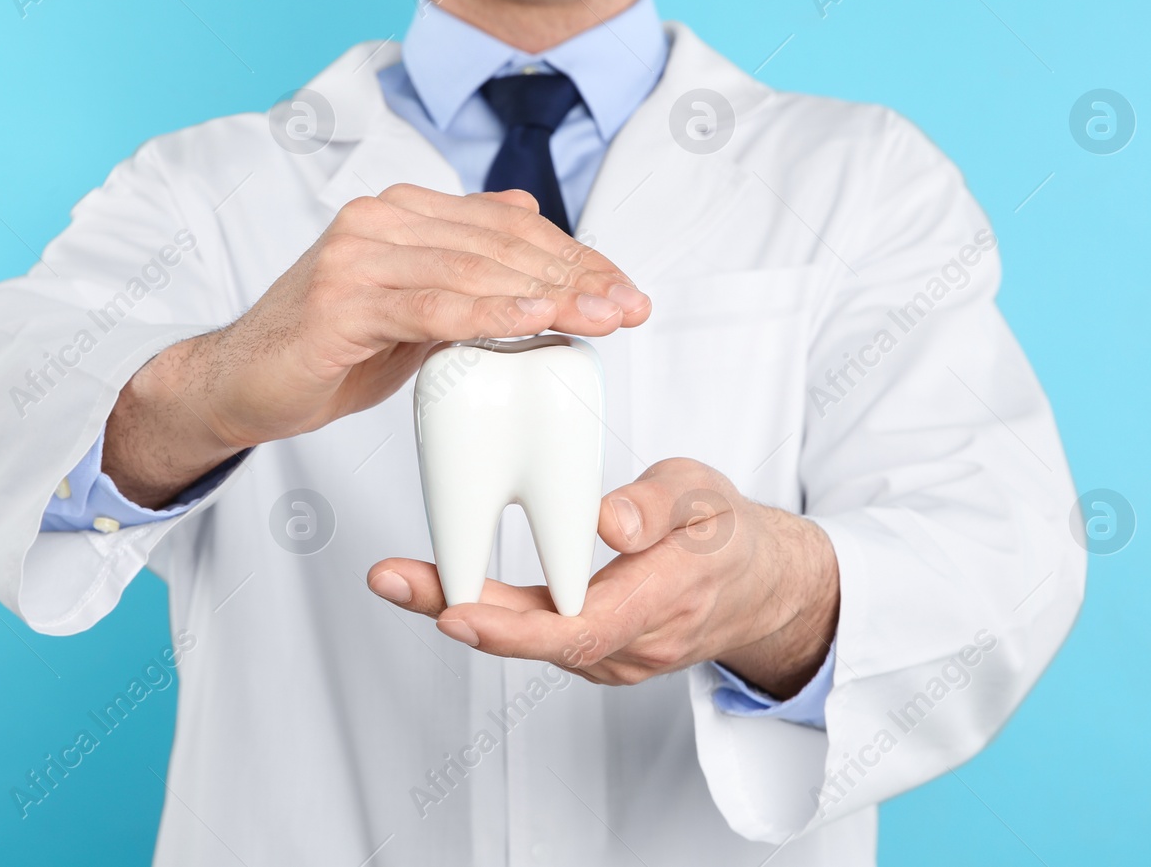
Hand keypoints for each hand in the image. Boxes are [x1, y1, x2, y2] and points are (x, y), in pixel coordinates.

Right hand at [104, 185, 649, 505]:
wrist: (240, 384)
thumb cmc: (328, 349)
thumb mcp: (411, 304)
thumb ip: (463, 265)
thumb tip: (527, 216)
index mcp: (404, 212)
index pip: (510, 227)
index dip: (575, 257)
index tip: (625, 291)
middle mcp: (382, 220)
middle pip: (502, 244)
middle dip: (576, 277)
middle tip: (630, 307)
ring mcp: (358, 255)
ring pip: (475, 271)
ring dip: (548, 296)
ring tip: (602, 317)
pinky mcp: (342, 301)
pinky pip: (432, 306)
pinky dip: (489, 315)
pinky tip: (536, 323)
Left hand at [366, 458, 839, 696]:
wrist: (761, 588)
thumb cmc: (727, 532)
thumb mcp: (706, 495)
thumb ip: (658, 506)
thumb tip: (607, 523)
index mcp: (665, 600)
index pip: (581, 628)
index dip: (514, 627)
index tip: (454, 610)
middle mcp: (635, 644)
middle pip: (537, 639)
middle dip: (455, 612)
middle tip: (389, 578)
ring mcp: (615, 656)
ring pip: (530, 638)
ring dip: (461, 610)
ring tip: (397, 577)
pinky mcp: (597, 651)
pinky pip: (537, 634)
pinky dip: (489, 612)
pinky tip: (445, 584)